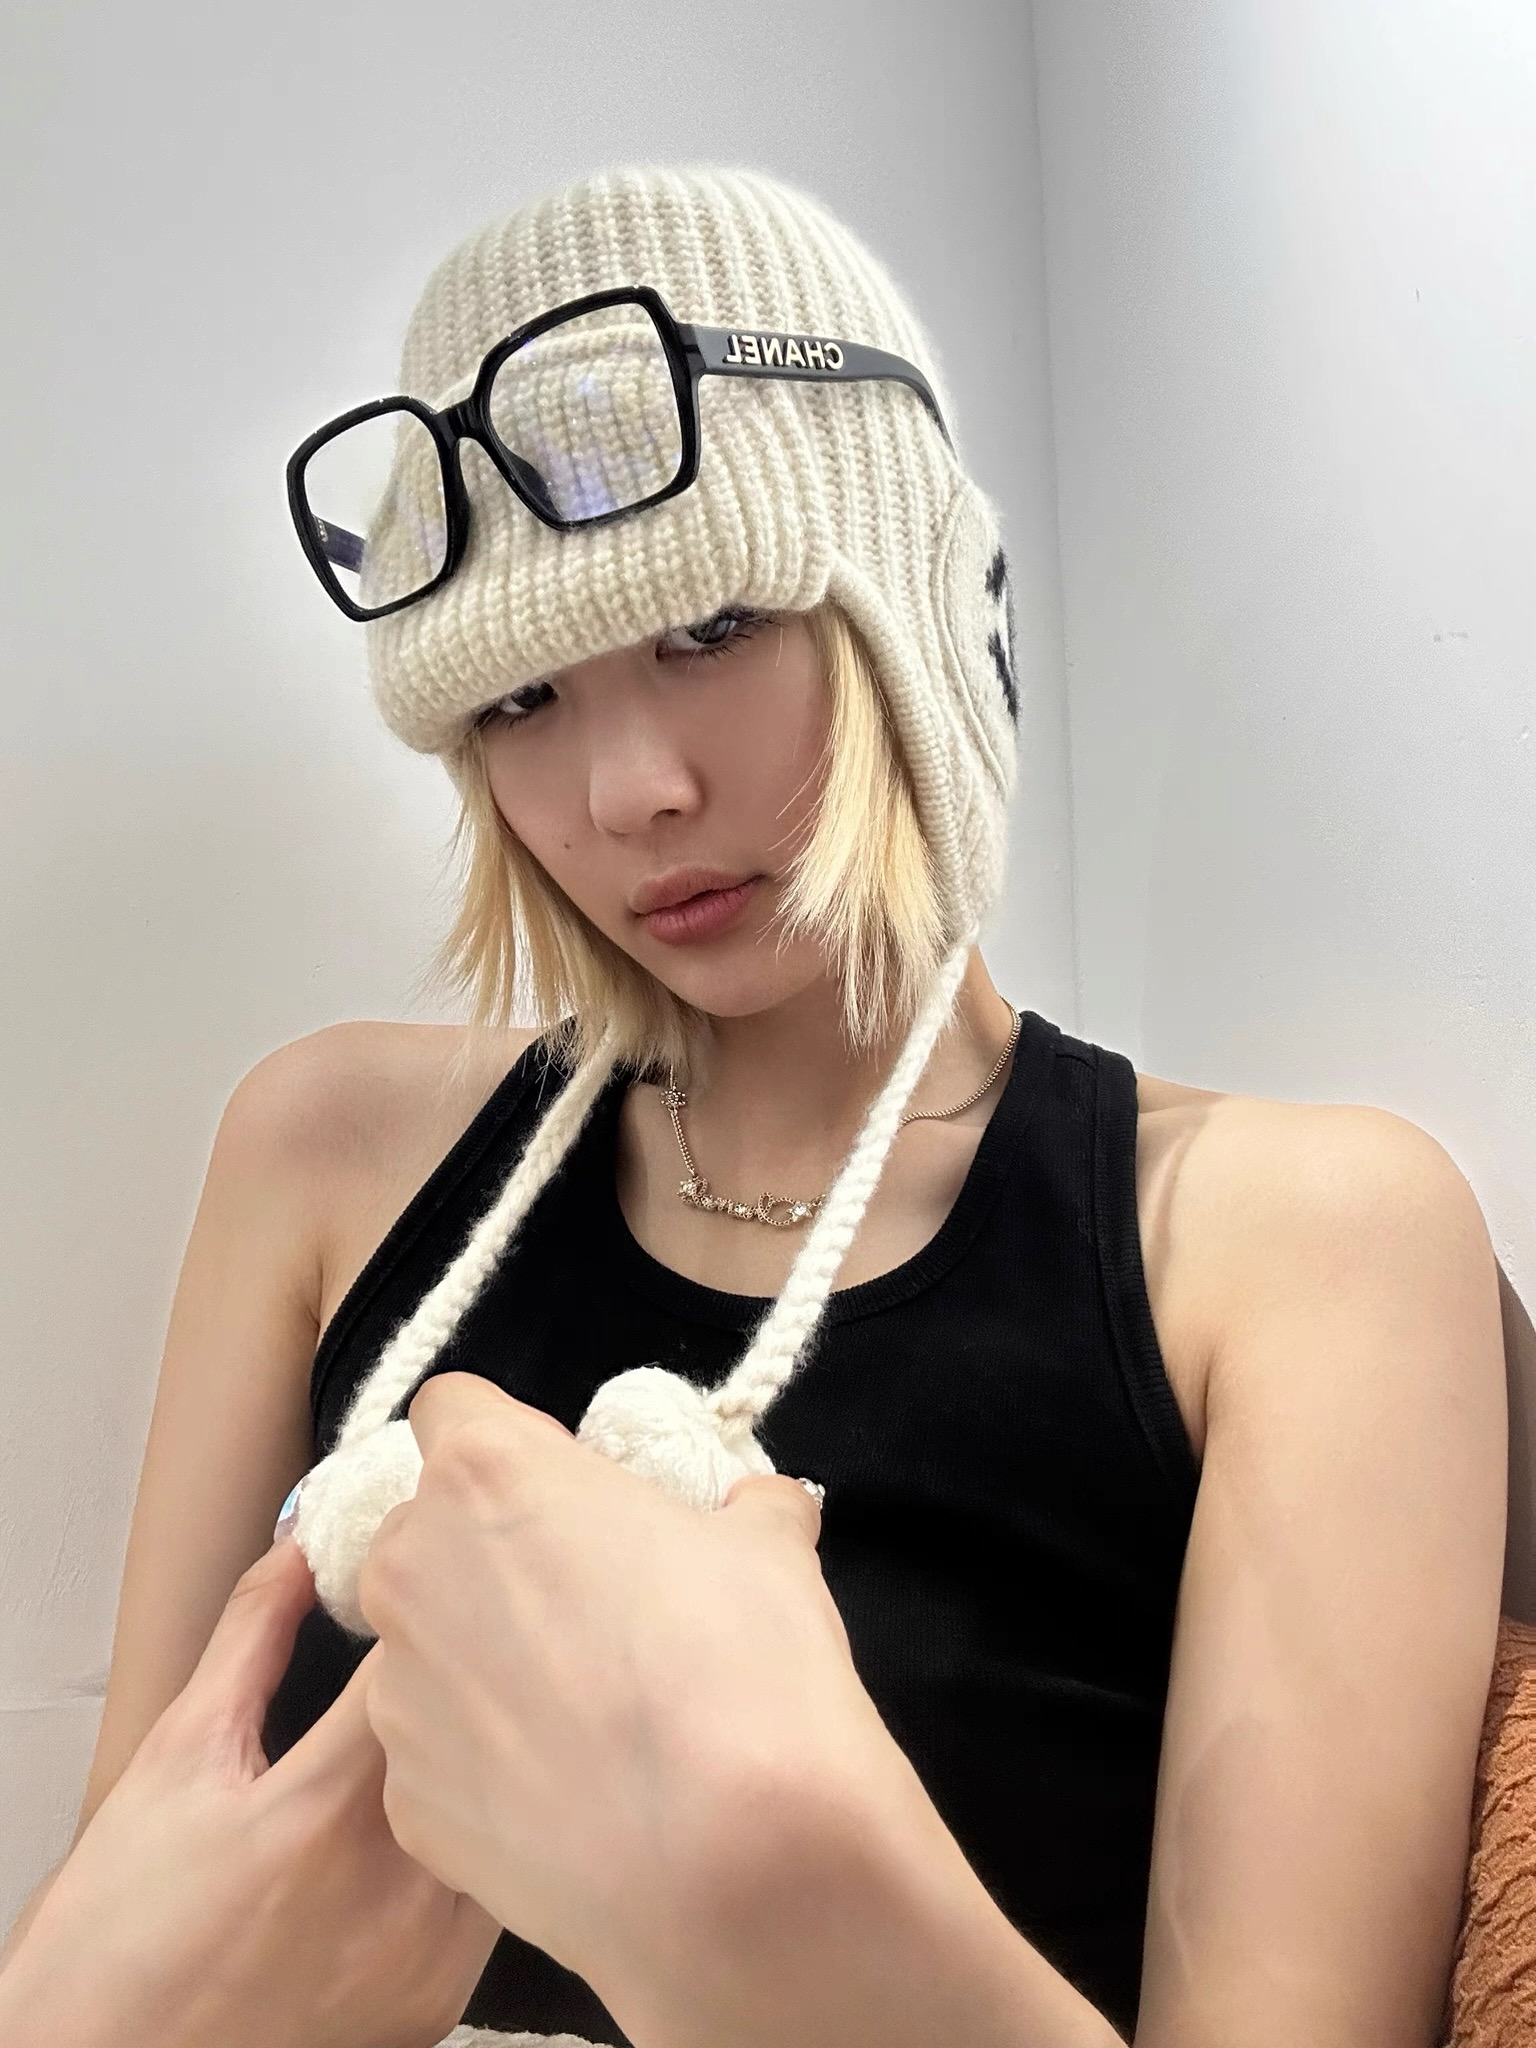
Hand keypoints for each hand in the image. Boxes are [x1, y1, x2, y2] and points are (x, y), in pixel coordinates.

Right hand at [0, 1533, 499, 2047]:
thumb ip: (251, 1642)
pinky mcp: (437, 2001)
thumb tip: (300, 1552)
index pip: (423, 1671)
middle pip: (479, 1741)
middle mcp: (388, 1892)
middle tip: (457, 1637)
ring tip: (458, 1724)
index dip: (432, 1612)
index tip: (431, 1576)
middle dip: (470, 1679)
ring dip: (487, 1761)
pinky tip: (443, 1817)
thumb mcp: (176, 1760)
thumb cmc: (118, 1931)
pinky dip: (482, 1842)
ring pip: (503, 1815)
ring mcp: (422, 1956)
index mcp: (319, 1814)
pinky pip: (492, 1893)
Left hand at [355, 1374, 906, 2030]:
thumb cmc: (745, 1663)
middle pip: (423, 1531)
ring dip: (482, 1660)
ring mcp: (399, 1694)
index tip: (563, 1489)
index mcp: (486, 1473)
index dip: (510, 1443)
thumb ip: (742, 1509)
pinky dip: (487, 1762)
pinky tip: (569, 1792)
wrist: (731, 1862)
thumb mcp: (769, 1543)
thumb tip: (757, 1509)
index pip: (453, 1409)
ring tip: (584, 1715)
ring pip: (425, 1646)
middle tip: (581, 1603)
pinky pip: (438, 1754)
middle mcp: (414, 1570)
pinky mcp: (406, 1802)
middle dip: (485, 1554)